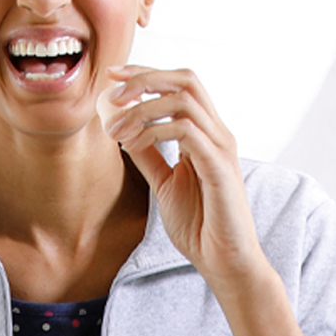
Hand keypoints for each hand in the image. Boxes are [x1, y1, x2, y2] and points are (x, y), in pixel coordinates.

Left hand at [100, 66, 270, 300]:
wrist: (224, 261)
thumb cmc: (201, 227)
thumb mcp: (165, 186)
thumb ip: (149, 158)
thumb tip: (124, 134)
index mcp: (205, 134)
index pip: (178, 86)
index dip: (146, 74)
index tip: (113, 78)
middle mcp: (216, 133)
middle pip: (185, 80)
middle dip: (145, 78)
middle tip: (111, 93)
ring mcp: (220, 147)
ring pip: (183, 100)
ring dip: (143, 108)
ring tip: (116, 128)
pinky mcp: (219, 165)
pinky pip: (186, 131)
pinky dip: (155, 132)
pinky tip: (134, 145)